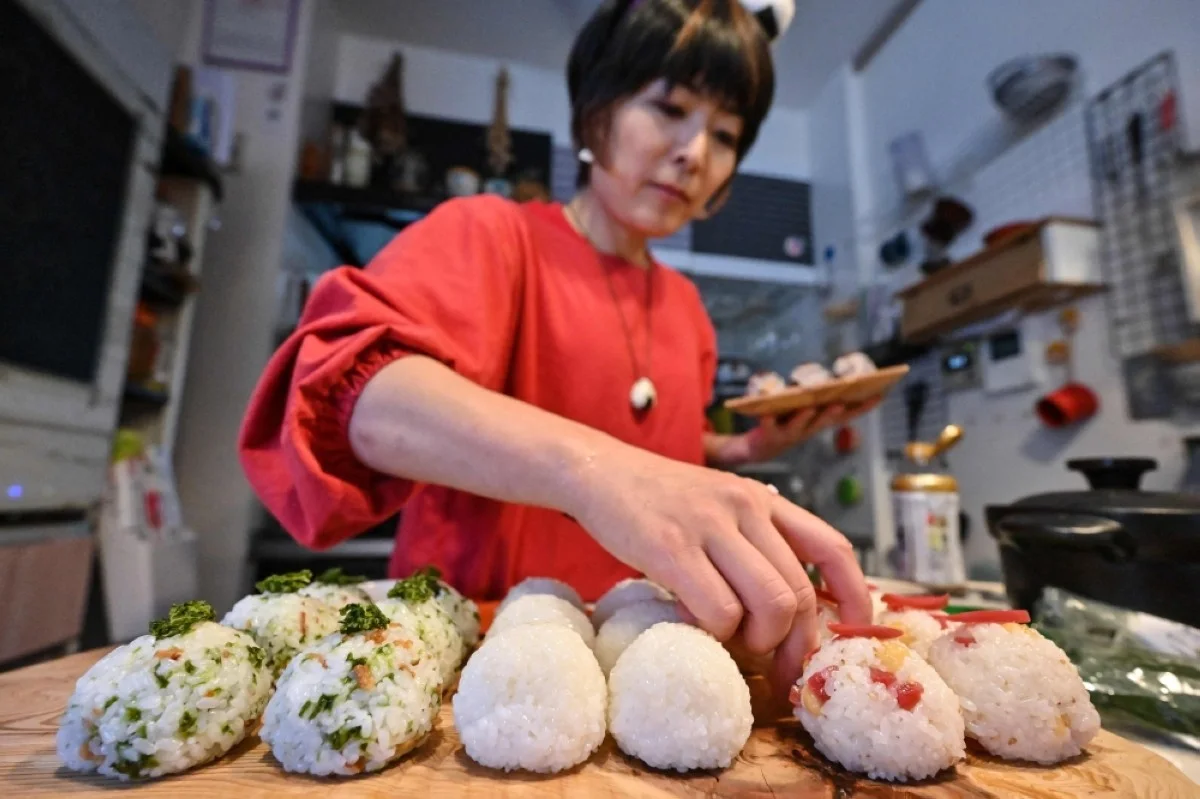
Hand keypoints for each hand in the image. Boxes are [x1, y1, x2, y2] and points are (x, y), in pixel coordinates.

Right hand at [568, 446, 871, 692]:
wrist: (596, 470)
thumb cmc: (657, 501)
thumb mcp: (717, 507)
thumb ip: (752, 543)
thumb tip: (787, 612)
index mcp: (762, 500)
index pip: (832, 547)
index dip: (855, 597)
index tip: (852, 633)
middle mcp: (745, 508)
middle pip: (801, 594)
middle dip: (796, 646)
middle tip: (777, 669)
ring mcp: (710, 526)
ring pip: (770, 606)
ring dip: (756, 642)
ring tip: (729, 640)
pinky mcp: (671, 547)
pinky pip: (718, 610)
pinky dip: (713, 633)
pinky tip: (692, 623)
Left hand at [743, 396, 882, 462]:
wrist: (762, 447)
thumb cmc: (787, 422)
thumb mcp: (806, 408)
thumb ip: (818, 396)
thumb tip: (831, 377)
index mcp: (820, 421)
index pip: (845, 414)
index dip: (862, 407)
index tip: (880, 394)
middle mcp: (808, 429)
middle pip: (823, 421)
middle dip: (833, 412)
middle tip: (841, 402)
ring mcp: (789, 433)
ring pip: (798, 426)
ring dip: (804, 417)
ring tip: (809, 406)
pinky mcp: (769, 434)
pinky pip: (768, 427)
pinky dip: (768, 420)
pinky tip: (766, 413)